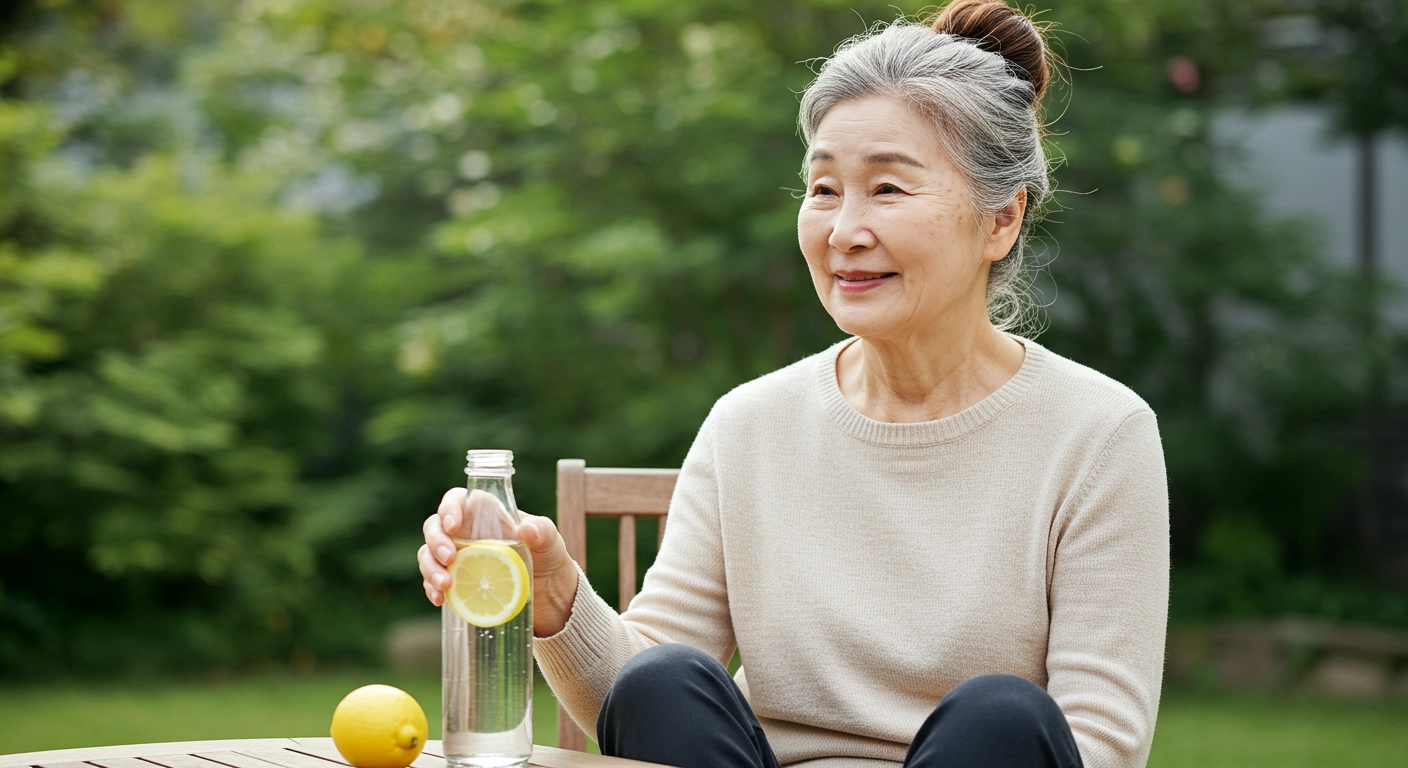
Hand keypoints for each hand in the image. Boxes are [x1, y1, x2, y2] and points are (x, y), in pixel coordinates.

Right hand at [419, 488, 580, 637]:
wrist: (550, 596)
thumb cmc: (548, 558)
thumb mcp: (551, 543)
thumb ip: (543, 531)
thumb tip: (528, 529)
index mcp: (486, 514)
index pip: (457, 500)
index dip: (449, 508)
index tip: (453, 525)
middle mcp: (466, 533)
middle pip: (435, 527)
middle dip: (436, 541)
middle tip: (449, 558)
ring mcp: (459, 558)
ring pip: (428, 554)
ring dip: (430, 567)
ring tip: (445, 584)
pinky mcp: (456, 582)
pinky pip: (433, 581)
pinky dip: (431, 589)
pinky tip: (440, 599)